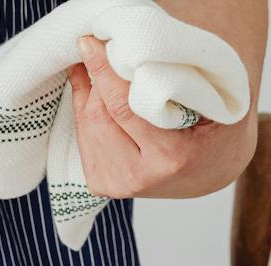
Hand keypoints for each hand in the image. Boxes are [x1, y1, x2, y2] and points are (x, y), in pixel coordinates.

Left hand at [69, 36, 256, 198]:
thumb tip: (129, 57)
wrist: (210, 172)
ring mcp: (115, 184)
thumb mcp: (213, 102)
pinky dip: (86, 112)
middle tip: (97, 50)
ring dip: (89, 95)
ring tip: (96, 69)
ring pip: (87, 128)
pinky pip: (84, 139)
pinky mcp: (101, 184)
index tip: (91, 45)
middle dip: (96, 80)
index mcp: (169, 157)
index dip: (104, 73)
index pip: (123, 108)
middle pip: (98, 118)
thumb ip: (177, 81)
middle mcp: (136, 176)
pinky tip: (93, 93)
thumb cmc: (216, 131)